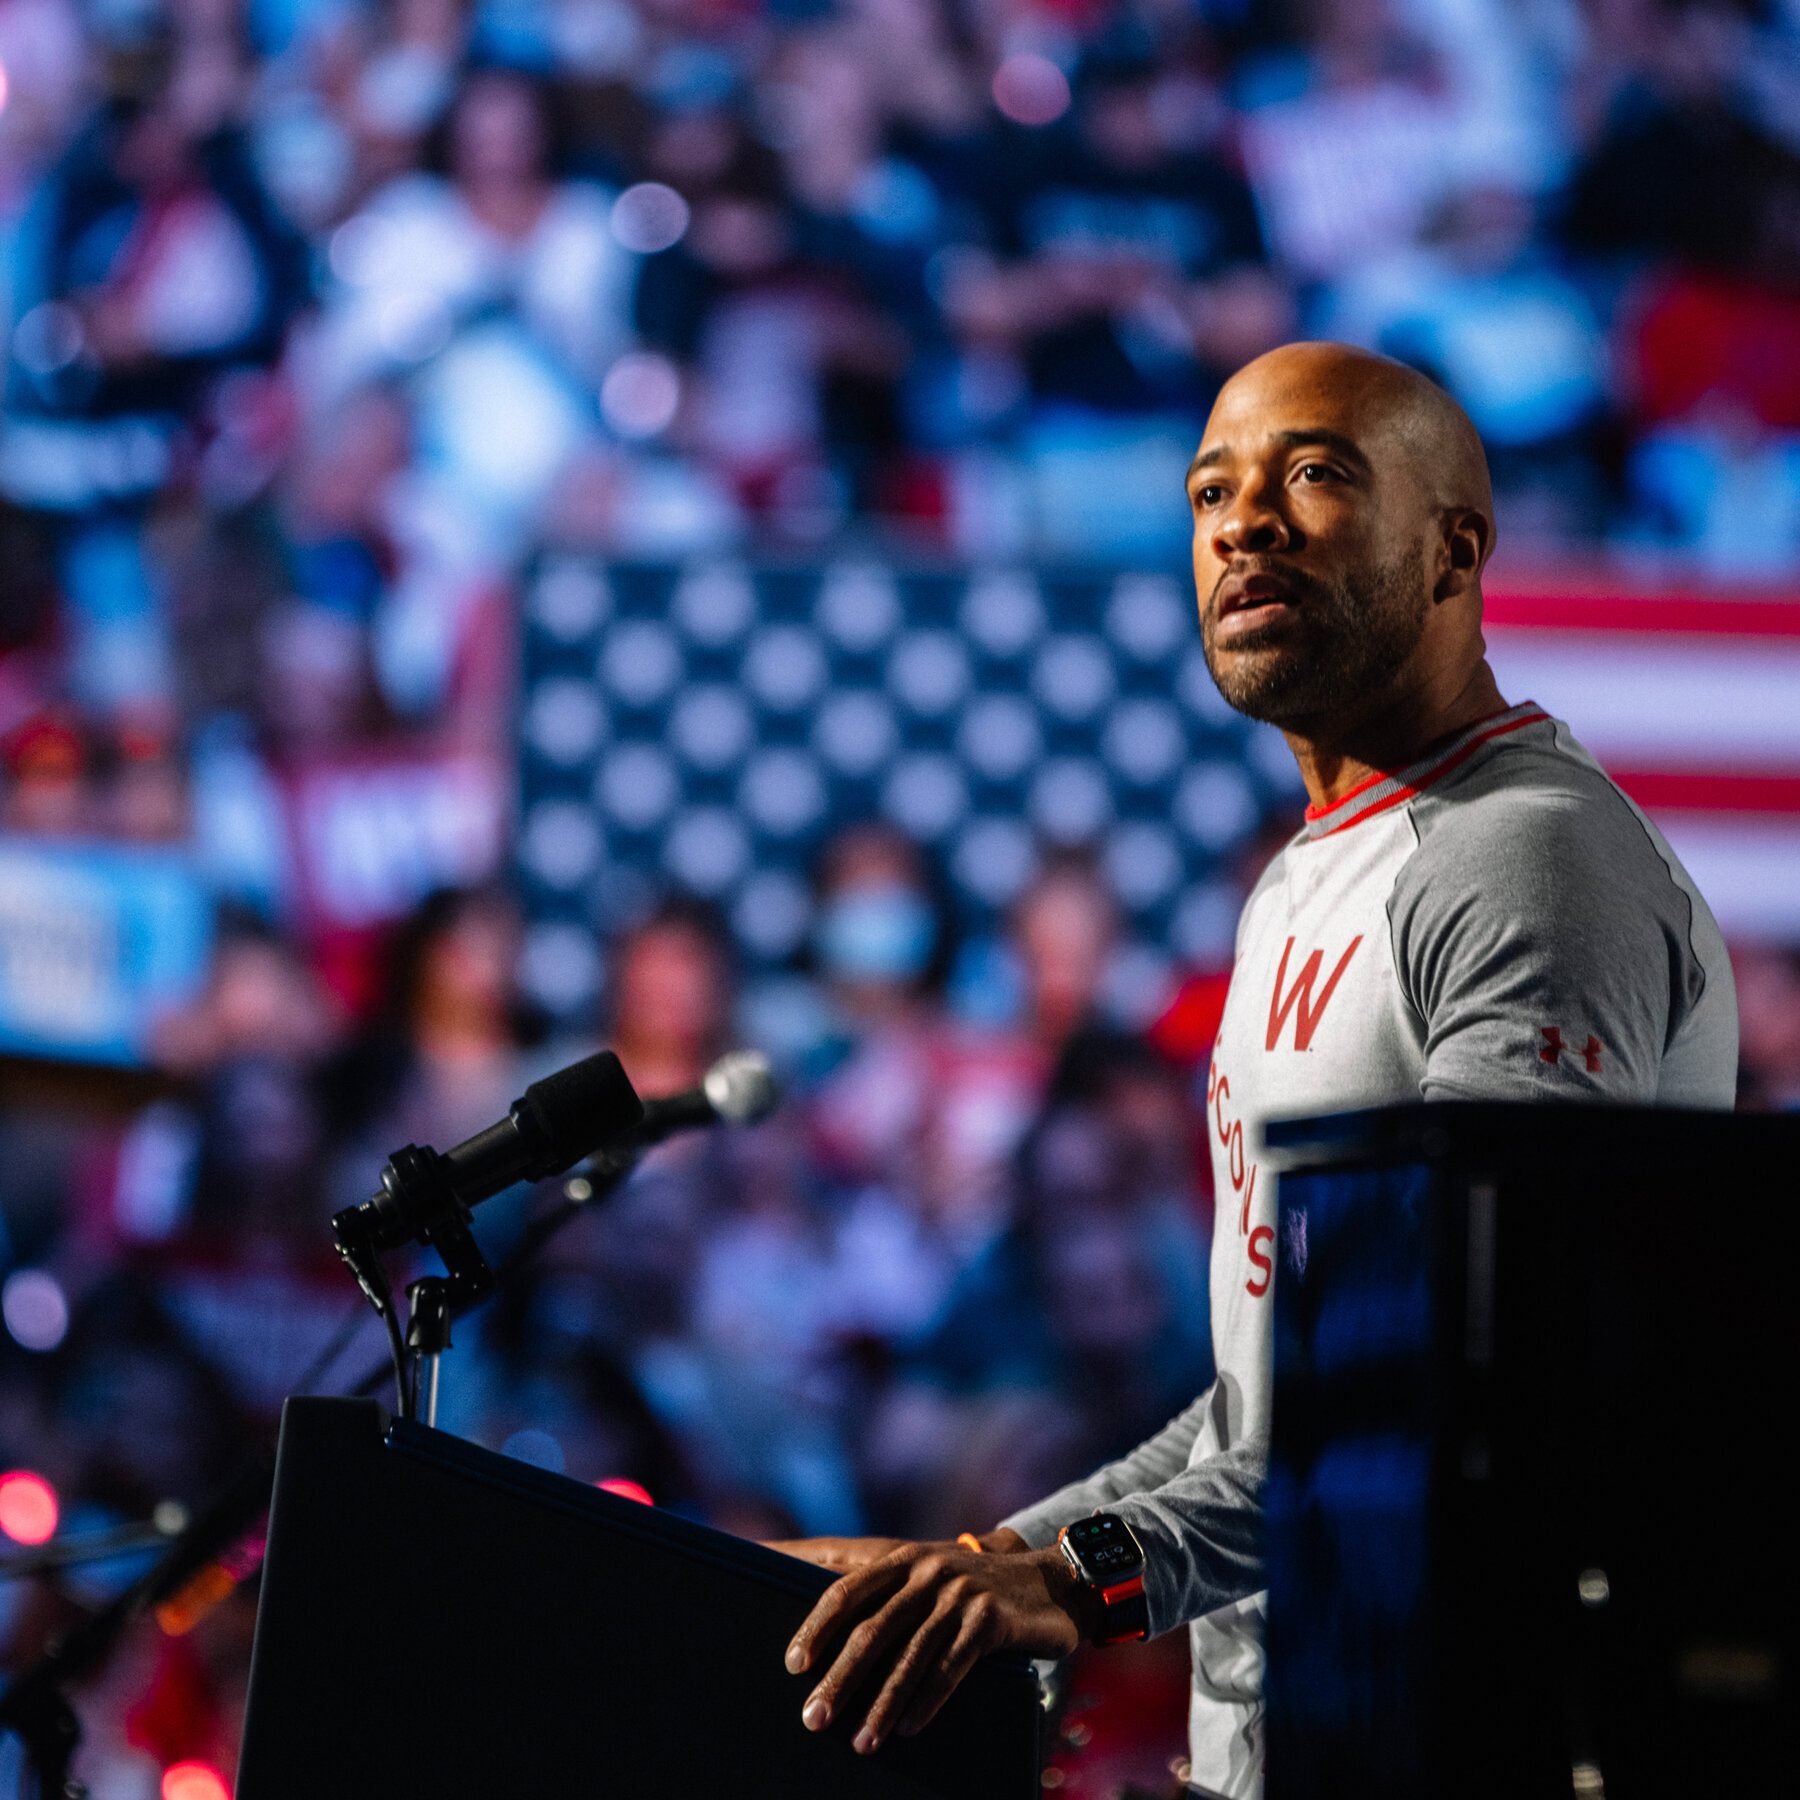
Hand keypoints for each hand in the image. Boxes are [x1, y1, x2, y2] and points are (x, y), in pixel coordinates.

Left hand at [784, 1536, 1091, 1754]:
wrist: (1050, 1582)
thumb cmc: (975, 1589)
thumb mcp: (930, 1578)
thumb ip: (890, 1599)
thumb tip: (835, 1648)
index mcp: (903, 1559)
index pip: (846, 1591)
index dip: (816, 1627)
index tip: (792, 1665)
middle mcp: (927, 1571)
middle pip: (871, 1629)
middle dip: (839, 1679)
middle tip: (813, 1718)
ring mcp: (960, 1593)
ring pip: (909, 1657)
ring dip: (881, 1705)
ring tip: (860, 1741)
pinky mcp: (990, 1619)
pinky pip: (950, 1668)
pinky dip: (925, 1702)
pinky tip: (906, 1729)